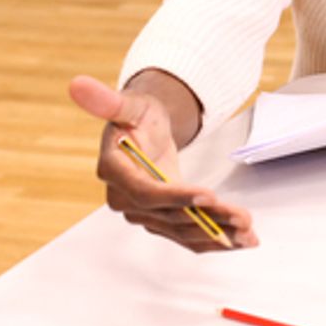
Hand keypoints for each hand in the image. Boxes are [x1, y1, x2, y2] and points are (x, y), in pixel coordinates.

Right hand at [69, 75, 256, 251]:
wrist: (145, 129)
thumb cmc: (138, 114)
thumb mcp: (129, 103)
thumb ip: (108, 100)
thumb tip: (77, 84)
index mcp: (114, 171)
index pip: (144, 191)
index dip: (175, 196)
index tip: (208, 195)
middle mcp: (125, 199)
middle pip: (169, 215)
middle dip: (207, 218)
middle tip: (242, 218)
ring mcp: (143, 213)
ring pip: (182, 229)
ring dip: (216, 234)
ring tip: (248, 234)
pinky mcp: (161, 219)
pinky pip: (186, 234)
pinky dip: (213, 239)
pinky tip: (240, 242)